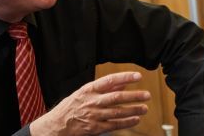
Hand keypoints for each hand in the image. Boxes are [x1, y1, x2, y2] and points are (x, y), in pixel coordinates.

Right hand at [30, 71, 150, 135]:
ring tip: (144, 108)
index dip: (125, 77)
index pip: (110, 80)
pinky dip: (126, 122)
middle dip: (133, 96)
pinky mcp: (95, 128)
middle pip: (116, 98)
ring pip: (117, 112)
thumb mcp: (85, 92)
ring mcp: (93, 116)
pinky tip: (135, 119)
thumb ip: (105, 88)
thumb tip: (123, 84)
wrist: (57, 125)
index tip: (138, 76)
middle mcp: (92, 102)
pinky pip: (114, 125)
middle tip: (146, 95)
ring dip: (133, 110)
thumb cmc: (72, 106)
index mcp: (89, 90)